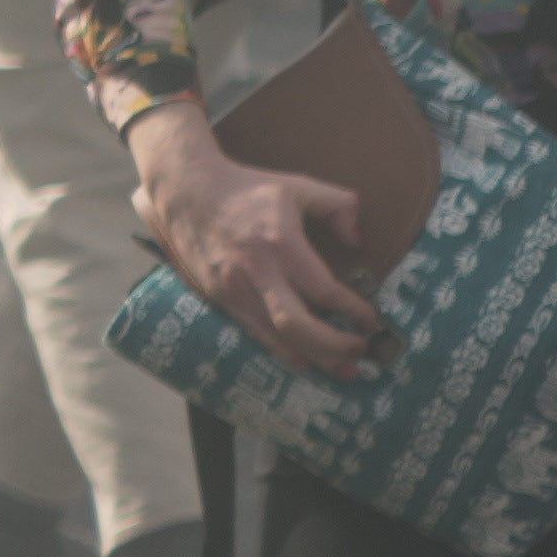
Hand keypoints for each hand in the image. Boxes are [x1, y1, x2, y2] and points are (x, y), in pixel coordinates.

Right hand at [132, 112, 394, 378]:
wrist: (184, 192)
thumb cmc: (246, 188)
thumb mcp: (298, 186)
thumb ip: (338, 205)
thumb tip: (358, 240)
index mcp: (280, 242)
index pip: (323, 289)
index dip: (353, 310)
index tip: (372, 319)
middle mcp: (257, 272)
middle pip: (300, 326)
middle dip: (336, 346)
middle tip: (362, 350)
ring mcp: (235, 289)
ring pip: (278, 338)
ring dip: (315, 359)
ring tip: (343, 370)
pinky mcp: (220, 299)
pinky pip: (256, 334)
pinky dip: (284, 352)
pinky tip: (305, 360)